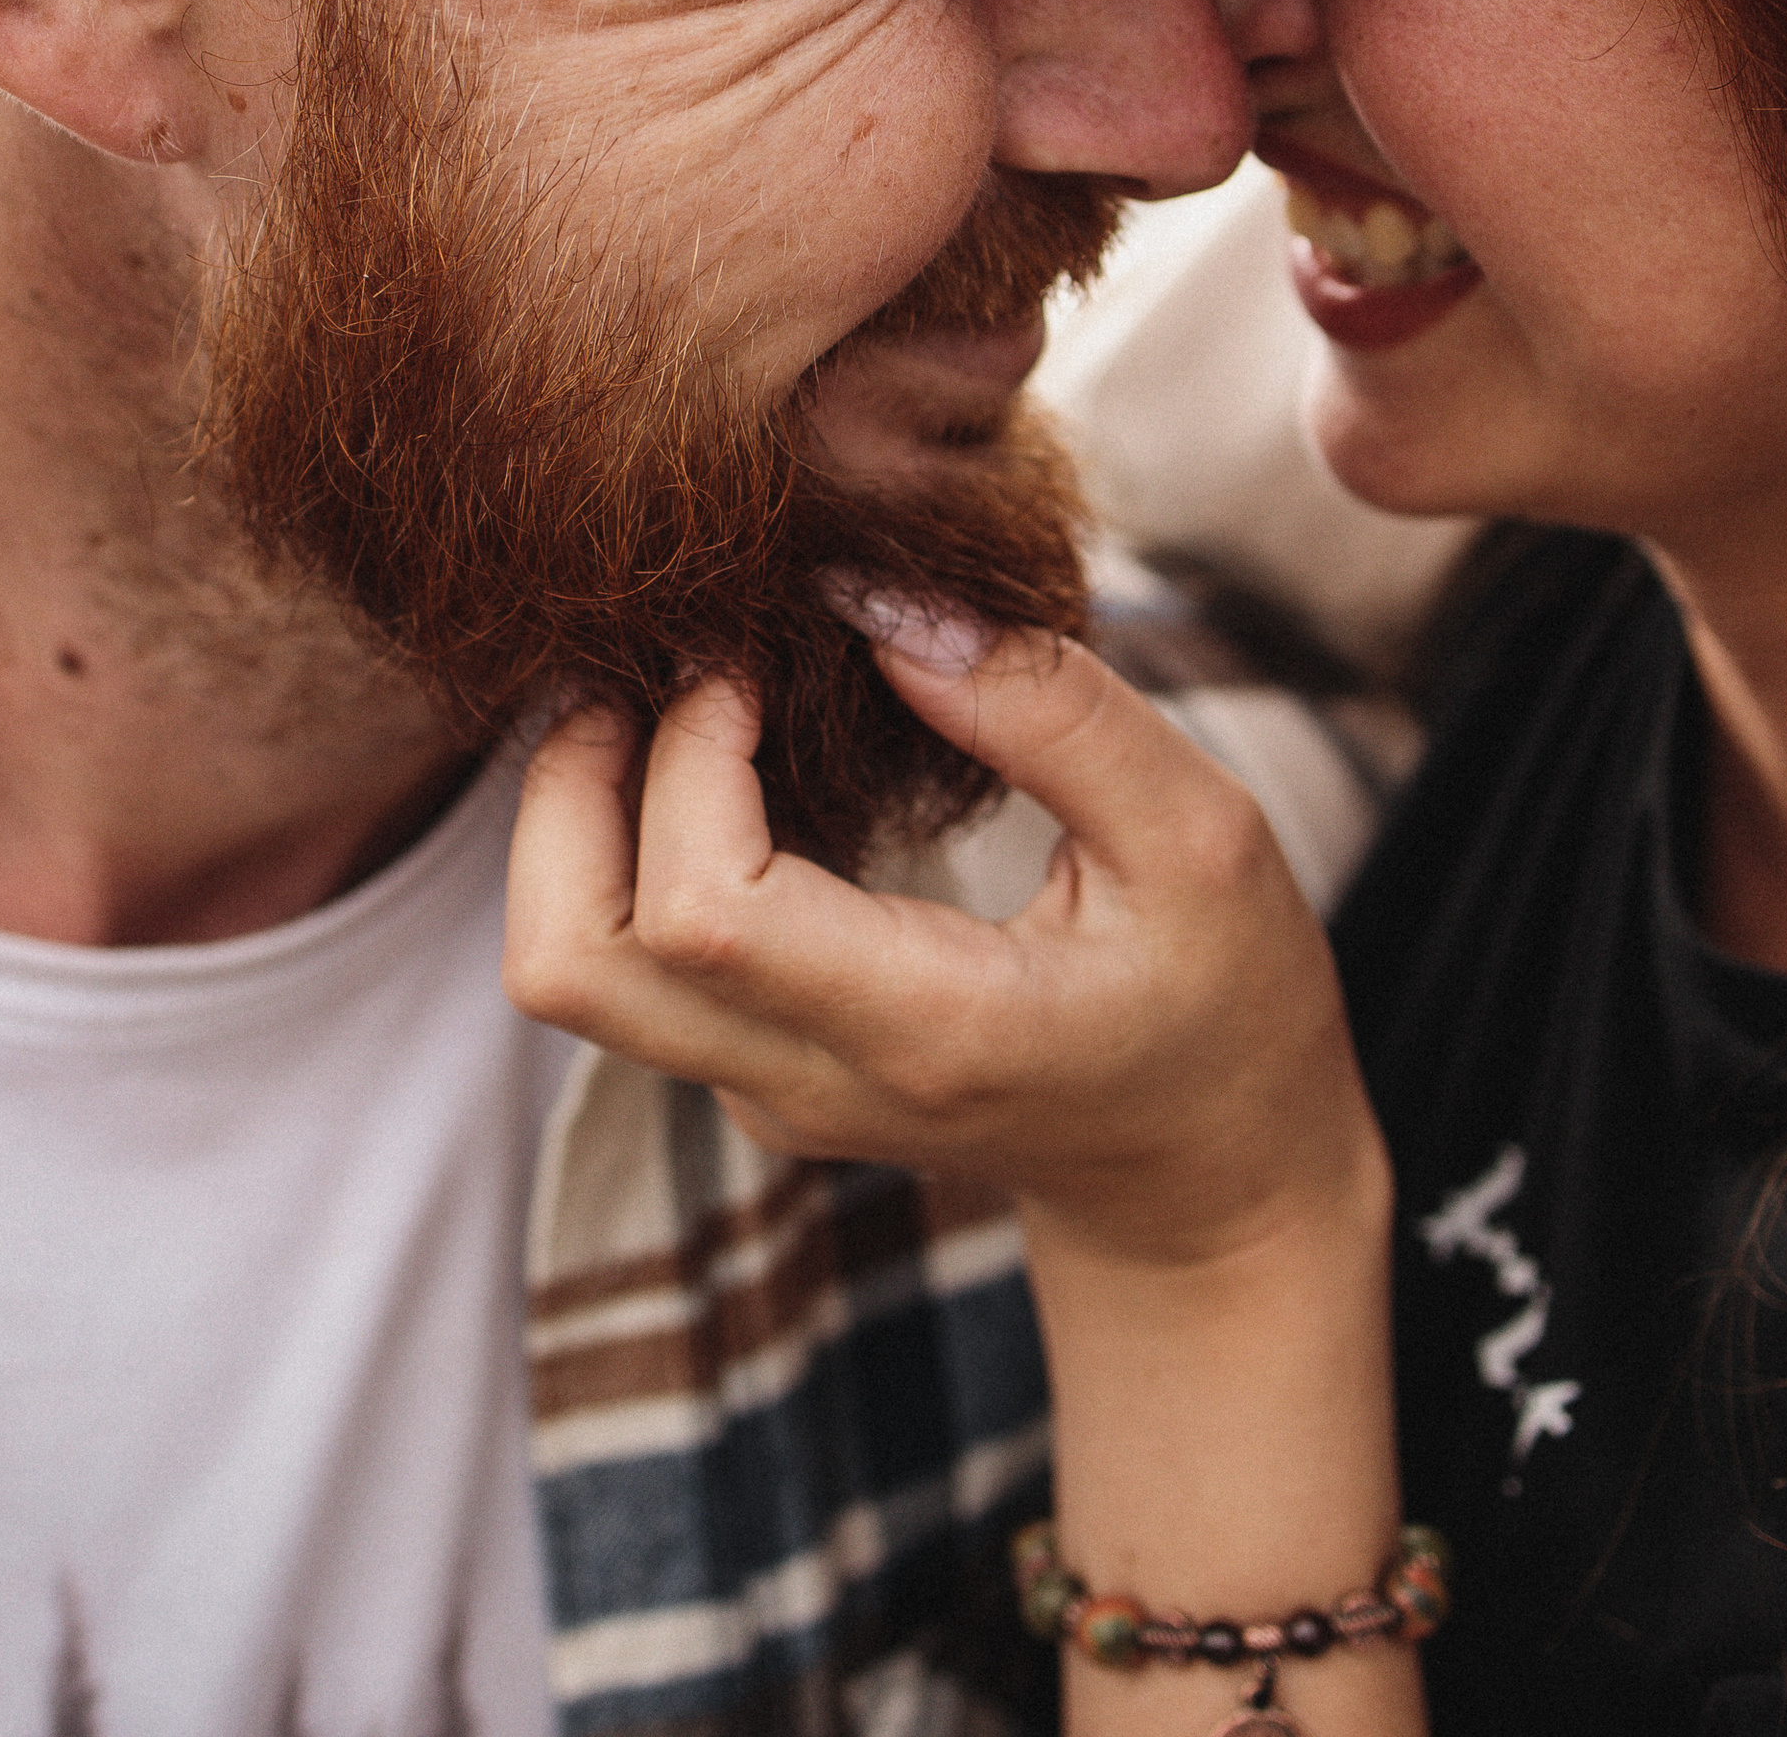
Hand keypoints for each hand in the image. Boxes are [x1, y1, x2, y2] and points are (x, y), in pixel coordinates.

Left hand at [505, 613, 1380, 1274]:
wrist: (1200, 1186)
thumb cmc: (1223, 1004)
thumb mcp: (1202, 838)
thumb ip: (1052, 715)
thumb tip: (879, 601)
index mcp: (918, 1031)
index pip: (697, 911)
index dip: (683, 754)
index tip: (756, 654)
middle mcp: (801, 1081)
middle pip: (563, 959)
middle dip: (569, 781)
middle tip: (669, 661)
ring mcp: (757, 1089)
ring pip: (564, 963)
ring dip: (578, 808)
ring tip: (684, 692)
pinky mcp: (742, 1067)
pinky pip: (620, 955)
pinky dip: (624, 841)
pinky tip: (725, 753)